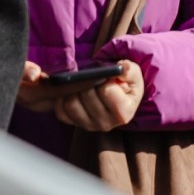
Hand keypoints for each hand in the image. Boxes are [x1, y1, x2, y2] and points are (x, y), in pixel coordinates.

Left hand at [15, 59, 147, 131]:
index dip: (106, 78)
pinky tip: (72, 90)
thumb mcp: (133, 75)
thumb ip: (130, 70)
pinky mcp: (73, 124)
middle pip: (87, 95)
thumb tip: (121, 68)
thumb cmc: (125, 85)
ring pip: (71, 103)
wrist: (116, 96)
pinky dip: (62, 97)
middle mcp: (105, 124)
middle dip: (89, 81)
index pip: (106, 91)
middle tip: (93, 77)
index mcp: (122, 113)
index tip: (108, 76)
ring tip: (82, 83)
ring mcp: (88, 126)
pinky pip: (60, 110)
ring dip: (74, 89)